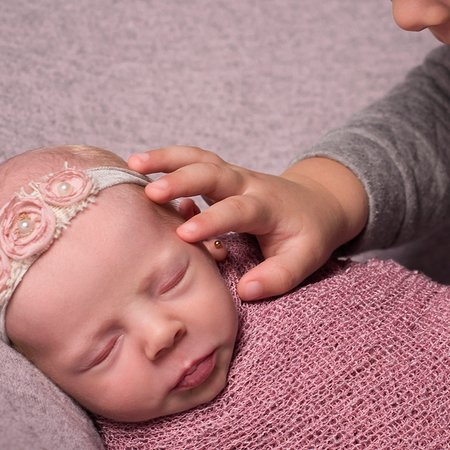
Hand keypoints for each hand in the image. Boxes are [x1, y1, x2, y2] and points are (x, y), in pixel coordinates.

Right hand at [128, 146, 367, 300]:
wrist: (318, 203)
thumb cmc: (309, 235)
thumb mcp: (305, 259)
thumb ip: (279, 276)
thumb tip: (246, 291)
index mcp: (267, 206)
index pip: (237, 210)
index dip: (211, 220)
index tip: (184, 234)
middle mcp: (248, 184)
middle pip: (214, 172)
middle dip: (182, 180)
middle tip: (150, 193)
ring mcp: (233, 176)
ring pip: (200, 158)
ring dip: (167, 158)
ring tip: (132, 164)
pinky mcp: (221, 175)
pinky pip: (194, 161)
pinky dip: (167, 160)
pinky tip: (138, 171)